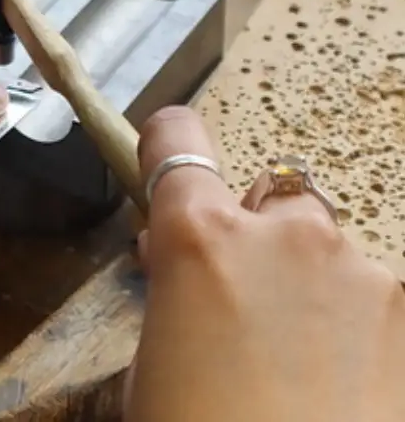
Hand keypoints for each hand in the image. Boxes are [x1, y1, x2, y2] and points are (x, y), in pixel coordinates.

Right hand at [125, 106, 404, 421]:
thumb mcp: (153, 366)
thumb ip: (174, 290)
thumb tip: (184, 266)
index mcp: (199, 238)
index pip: (176, 137)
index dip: (168, 147)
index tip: (170, 163)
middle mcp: (283, 234)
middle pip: (268, 195)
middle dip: (256, 235)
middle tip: (245, 303)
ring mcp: (361, 273)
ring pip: (328, 251)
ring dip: (314, 287)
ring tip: (306, 367)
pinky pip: (374, 301)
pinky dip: (360, 331)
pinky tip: (348, 390)